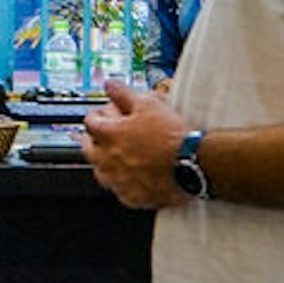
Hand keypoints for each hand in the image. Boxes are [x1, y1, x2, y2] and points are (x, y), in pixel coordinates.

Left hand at [80, 76, 191, 209]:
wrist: (194, 164)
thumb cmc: (172, 136)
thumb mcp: (149, 104)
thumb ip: (124, 93)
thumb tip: (110, 84)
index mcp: (108, 135)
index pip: (90, 122)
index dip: (98, 115)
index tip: (104, 114)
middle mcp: (107, 159)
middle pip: (89, 148)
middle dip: (95, 140)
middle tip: (107, 135)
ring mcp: (117, 181)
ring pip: (101, 172)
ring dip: (107, 162)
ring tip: (121, 156)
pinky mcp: (131, 197)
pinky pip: (120, 190)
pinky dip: (124, 182)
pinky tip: (135, 176)